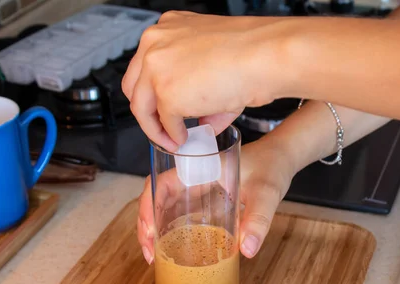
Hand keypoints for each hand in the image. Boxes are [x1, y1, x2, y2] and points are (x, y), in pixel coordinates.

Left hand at [122, 11, 283, 151]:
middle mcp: (155, 43)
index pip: (143, 64)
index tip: (159, 107)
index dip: (150, 91)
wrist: (265, 56)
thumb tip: (202, 120)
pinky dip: (173, 135)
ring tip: (171, 140)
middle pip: (133, 86)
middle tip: (161, 127)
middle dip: (147, 111)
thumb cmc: (252, 53)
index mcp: (167, 28)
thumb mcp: (214, 61)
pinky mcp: (166, 94)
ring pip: (141, 107)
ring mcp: (157, 69)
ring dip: (155, 129)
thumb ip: (197, 86)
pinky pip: (164, 123)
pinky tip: (185, 139)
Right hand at [137, 137, 294, 263]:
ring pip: (166, 205)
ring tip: (154, 255)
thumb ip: (259, 219)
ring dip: (156, 228)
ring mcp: (197, 187)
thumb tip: (247, 249)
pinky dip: (171, 228)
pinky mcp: (205, 197)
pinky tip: (172, 247)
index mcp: (199, 166)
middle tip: (149, 253)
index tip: (150, 232)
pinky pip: (181, 211)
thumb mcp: (267, 192)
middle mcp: (193, 175)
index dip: (148, 206)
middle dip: (146, 224)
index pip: (162, 182)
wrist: (282, 157)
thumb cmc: (272, 166)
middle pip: (157, 196)